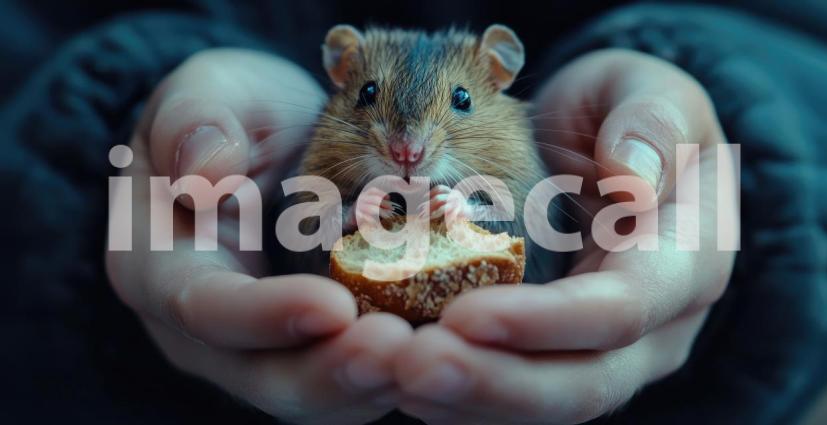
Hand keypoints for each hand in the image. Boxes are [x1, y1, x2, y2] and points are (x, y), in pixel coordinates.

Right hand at [106, 49, 411, 423]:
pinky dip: (400, 371)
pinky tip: (446, 348)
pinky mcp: (318, 346)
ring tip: (437, 357)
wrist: (270, 144)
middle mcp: (210, 329)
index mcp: (161, 267)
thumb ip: (194, 122)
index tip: (334, 305)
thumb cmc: (236, 114)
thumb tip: (205, 176)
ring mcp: (266, 346)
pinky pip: (356, 377)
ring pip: (319, 393)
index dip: (268, 315)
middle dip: (336, 372)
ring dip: (378, 383)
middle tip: (402, 352)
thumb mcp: (209, 93)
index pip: (207, 307)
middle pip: (267, 376)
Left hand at [392, 49, 737, 423]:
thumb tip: (632, 177)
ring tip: (393, 376)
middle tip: (409, 367)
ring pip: (544, 403)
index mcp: (687, 259)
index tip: (462, 314)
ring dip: (465, 401)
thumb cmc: (625, 114)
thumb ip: (651, 120)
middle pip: (582, 383)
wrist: (610, 152)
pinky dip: (460, 399)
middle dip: (494, 384)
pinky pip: (514, 395)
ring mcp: (607, 349)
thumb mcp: (646, 89)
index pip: (622, 309)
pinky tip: (401, 384)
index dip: (545, 321)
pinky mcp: (559, 355)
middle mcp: (656, 325)